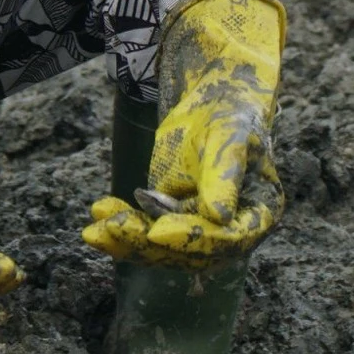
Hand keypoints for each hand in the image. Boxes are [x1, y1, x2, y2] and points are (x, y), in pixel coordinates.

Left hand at [82, 0, 286, 267]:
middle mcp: (231, 230)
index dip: (192, 239)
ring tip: (94, 229)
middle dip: (147, 242)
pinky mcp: (171, 219)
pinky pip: (145, 232)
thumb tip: (221, 216)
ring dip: (127, 239)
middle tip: (114, 227)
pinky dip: (120, 227)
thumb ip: (226, 176)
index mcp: (258, 213)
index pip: (227, 239)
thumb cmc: (230, 114)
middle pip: (189, 251)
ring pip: (162, 247)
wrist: (212, 101)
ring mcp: (198, 227)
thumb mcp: (230, 138)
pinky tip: (98, 213)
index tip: (157, 230)